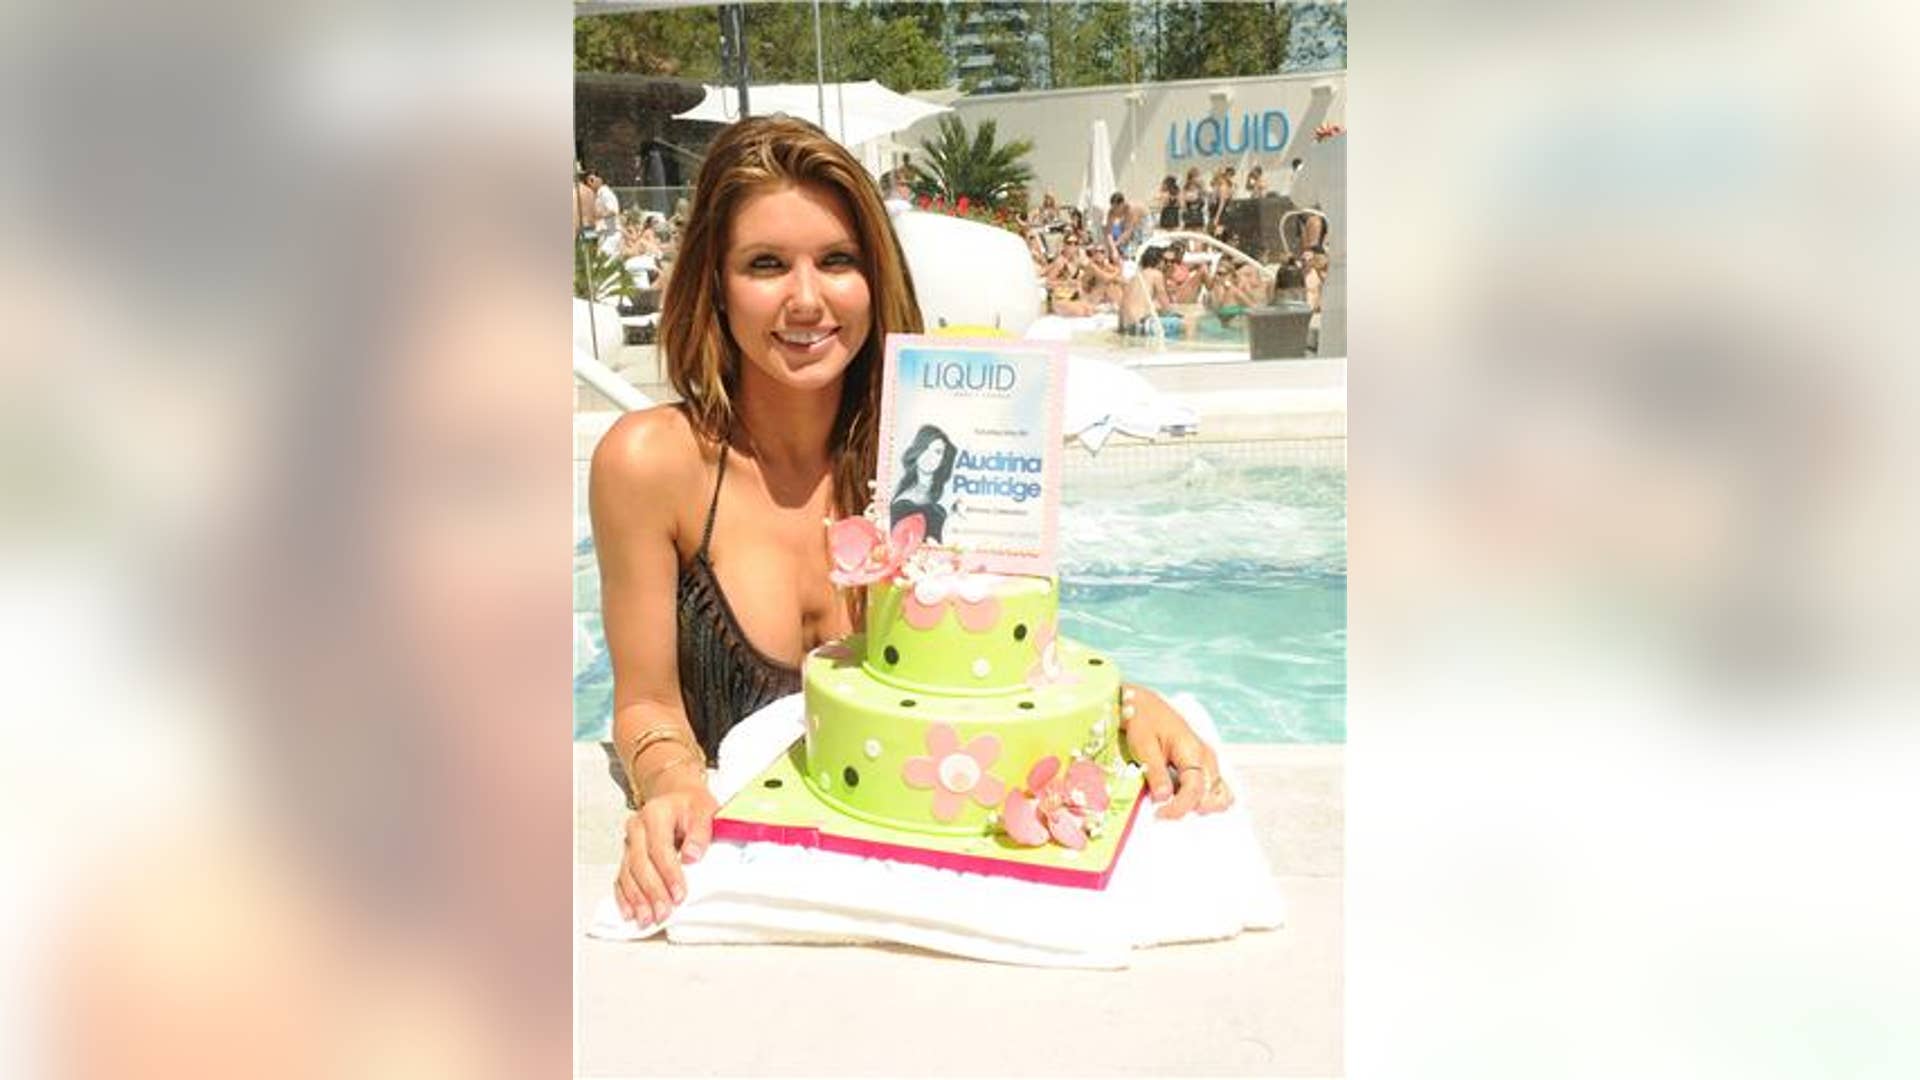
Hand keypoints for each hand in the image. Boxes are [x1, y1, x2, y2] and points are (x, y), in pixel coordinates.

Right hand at [614, 765, 715, 925]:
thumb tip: (692, 856)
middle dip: (652, 891)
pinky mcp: (627, 855)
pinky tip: (631, 913)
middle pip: (640, 863)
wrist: (678, 798)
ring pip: (628, 873)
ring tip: (648, 918)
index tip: (680, 894)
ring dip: (637, 898)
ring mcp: (629, 843)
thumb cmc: (693, 807)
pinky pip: (621, 878)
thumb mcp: (705, 811)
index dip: (669, 873)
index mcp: (655, 813)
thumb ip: (700, 832)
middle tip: (664, 912)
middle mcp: (636, 827)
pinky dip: (625, 897)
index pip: (659, 847)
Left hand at [1120, 684, 1234, 819]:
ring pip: (1220, 794)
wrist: (1144, 704)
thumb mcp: (1144, 746)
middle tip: (1162, 811)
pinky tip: (1181, 800)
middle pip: (1212, 796)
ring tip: (1173, 806)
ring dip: (1200, 806)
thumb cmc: (1143, 722)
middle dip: (1189, 809)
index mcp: (1192, 751)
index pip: (1195, 790)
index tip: (1159, 815)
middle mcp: (1207, 757)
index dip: (1179, 807)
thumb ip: (1156, 773)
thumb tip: (1163, 799)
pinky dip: (1204, 799)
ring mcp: (1208, 760)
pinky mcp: (1204, 764)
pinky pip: (1215, 788)